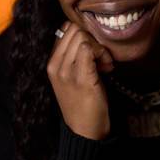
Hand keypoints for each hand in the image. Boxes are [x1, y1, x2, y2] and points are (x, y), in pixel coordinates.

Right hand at [47, 21, 113, 139]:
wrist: (84, 129)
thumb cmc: (80, 101)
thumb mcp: (69, 76)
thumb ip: (72, 56)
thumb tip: (84, 35)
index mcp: (51, 63)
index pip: (65, 30)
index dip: (83, 36)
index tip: (92, 53)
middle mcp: (55, 66)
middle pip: (75, 31)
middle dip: (93, 40)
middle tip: (101, 59)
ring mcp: (67, 72)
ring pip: (83, 38)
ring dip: (99, 48)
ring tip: (104, 64)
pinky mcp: (82, 78)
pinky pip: (89, 50)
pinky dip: (103, 55)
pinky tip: (107, 68)